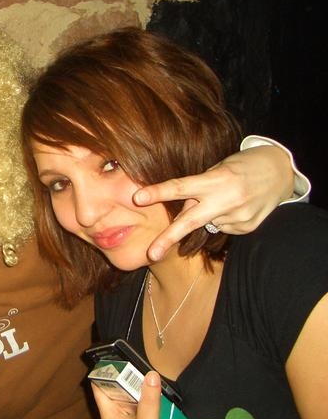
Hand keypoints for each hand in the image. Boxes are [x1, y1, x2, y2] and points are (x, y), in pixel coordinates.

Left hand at [135, 145, 293, 260]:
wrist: (280, 172)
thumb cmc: (241, 165)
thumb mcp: (217, 168)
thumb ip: (197, 190)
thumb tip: (179, 212)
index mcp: (215, 180)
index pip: (181, 187)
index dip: (158, 193)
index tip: (137, 198)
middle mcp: (226, 200)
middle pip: (190, 221)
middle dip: (168, 238)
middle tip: (151, 253)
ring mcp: (238, 217)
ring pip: (207, 224)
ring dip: (207, 215)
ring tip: (226, 198)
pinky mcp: (247, 228)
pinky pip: (222, 228)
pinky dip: (222, 219)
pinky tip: (236, 207)